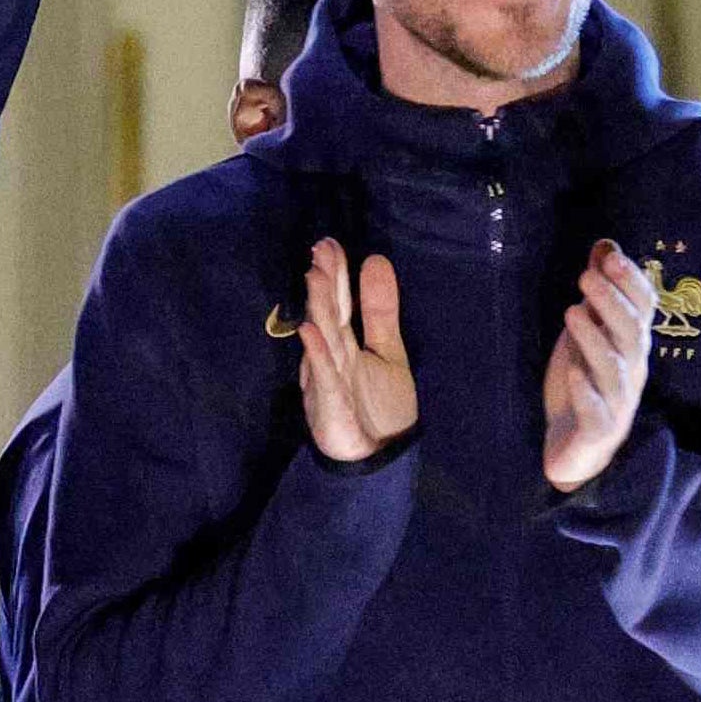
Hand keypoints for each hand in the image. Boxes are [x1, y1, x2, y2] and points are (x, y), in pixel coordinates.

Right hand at [297, 240, 418, 464]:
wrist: (376, 459)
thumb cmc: (379, 406)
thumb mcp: (389, 352)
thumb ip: (380, 311)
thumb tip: (376, 260)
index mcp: (344, 342)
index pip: (339, 303)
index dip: (336, 274)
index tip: (330, 243)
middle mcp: (330, 356)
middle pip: (327, 314)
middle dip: (324, 283)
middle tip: (319, 249)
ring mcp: (326, 379)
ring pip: (323, 338)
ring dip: (318, 308)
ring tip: (315, 277)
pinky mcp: (328, 403)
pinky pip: (321, 375)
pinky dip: (316, 354)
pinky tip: (311, 332)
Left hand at [542, 241, 655, 494]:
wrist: (574, 448)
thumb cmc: (584, 383)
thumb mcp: (587, 332)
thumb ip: (598, 293)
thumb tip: (605, 244)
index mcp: (630, 346)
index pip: (642, 310)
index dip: (631, 283)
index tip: (610, 256)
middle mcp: (631, 371)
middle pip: (630, 334)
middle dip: (612, 303)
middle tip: (586, 276)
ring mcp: (618, 402)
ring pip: (614, 369)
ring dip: (595, 340)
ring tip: (571, 312)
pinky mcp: (599, 430)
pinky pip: (598, 412)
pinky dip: (587, 393)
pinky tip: (573, 374)